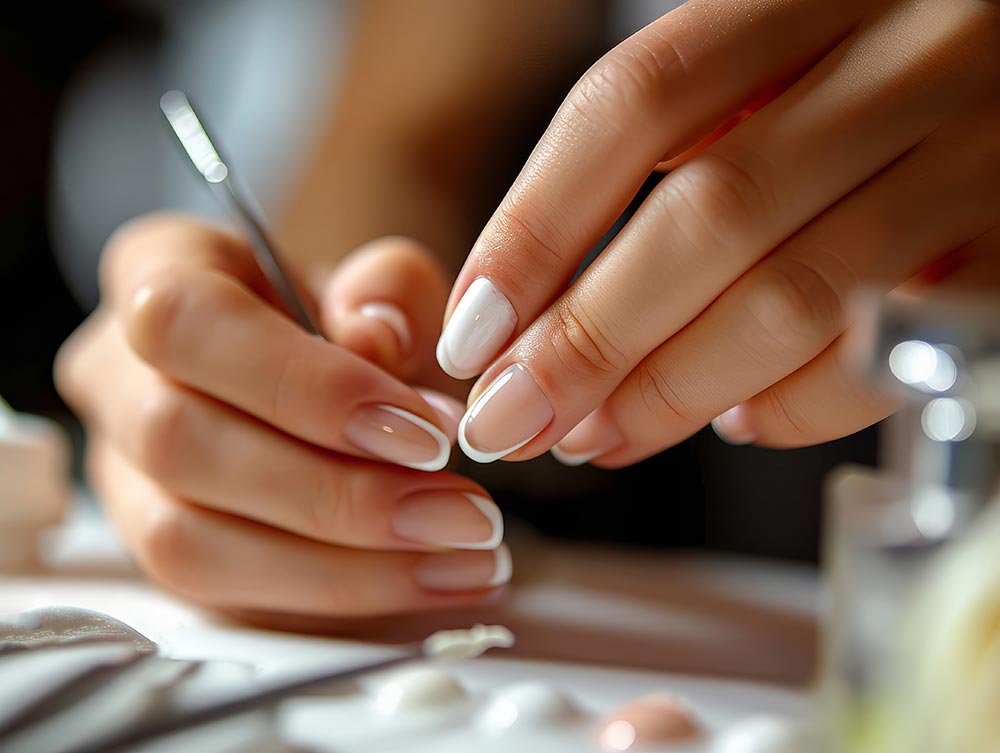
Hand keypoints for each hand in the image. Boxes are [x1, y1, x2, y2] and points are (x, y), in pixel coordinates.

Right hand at [57, 215, 508, 619]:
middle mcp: (118, 376)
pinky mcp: (161, 552)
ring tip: (459, 556)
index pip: (188, 322)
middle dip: (338, 493)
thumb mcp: (382, 283)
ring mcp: (125, 474)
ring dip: (342, 566)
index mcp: (158, 272)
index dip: (303, 385)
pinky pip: (225, 597)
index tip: (424, 434)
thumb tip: (378, 342)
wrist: (316, 370)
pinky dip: (339, 598)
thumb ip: (390, 292)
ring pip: (189, 544)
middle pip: (180, 444)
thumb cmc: (343, 320)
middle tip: (462, 511)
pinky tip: (431, 580)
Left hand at [438, 0, 999, 464]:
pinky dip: (795, 406)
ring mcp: (984, 153)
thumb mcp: (775, 68)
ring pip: (797, 298)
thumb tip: (553, 310)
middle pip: (710, 215)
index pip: (637, 100)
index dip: (535, 228)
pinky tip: (737, 418)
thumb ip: (682, 145)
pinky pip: (893, 355)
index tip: (471, 333)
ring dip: (673, 390)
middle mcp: (912, 53)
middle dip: (590, 340)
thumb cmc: (875, 79)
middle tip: (513, 417)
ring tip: (599, 435)